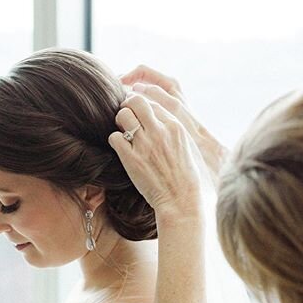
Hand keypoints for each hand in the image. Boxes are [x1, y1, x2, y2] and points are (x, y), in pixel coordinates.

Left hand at [120, 64, 226, 178]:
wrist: (181, 200)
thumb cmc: (186, 177)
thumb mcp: (187, 147)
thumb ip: (173, 130)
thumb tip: (160, 120)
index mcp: (175, 126)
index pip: (152, 102)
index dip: (142, 106)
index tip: (139, 114)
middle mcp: (160, 131)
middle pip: (136, 101)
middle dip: (128, 106)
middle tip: (126, 118)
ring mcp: (145, 144)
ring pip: (122, 115)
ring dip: (119, 122)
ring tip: (124, 133)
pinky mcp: (131, 158)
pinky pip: (114, 137)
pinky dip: (115, 141)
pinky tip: (122, 150)